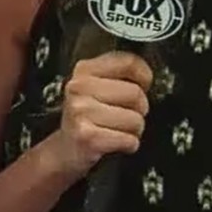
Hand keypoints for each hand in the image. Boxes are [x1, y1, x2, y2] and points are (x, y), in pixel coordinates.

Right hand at [49, 52, 152, 177]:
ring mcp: (81, 112)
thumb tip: (147, 76)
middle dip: (139, 109)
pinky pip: (129, 140)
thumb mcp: (94, 87)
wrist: (64, 150)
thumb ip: (118, 74)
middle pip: (135, 92)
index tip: (144, 84)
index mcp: (84, 69)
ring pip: (135, 119)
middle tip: (127, 115)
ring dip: (134, 130)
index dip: (144, 75)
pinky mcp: (88, 137)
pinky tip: (116, 142)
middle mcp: (79, 88)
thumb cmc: (85, 118)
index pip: (128, 62)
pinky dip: (129, 145)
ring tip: (119, 130)